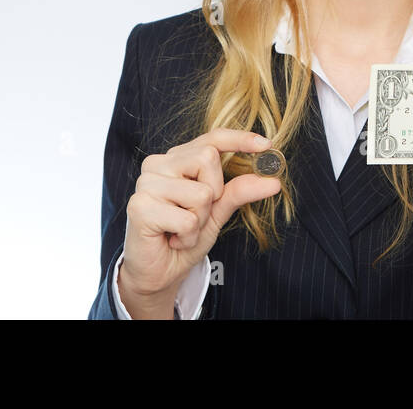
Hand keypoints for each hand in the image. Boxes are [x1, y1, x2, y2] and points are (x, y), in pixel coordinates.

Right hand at [117, 129, 280, 317]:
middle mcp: (158, 164)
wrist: (159, 272)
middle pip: (208, 159)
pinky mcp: (139, 206)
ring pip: (201, 193)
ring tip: (181, 229)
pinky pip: (188, 220)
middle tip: (195, 216)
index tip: (267, 145)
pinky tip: (172, 239)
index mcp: (177, 159)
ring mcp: (146, 183)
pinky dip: (188, 236)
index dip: (239, 139)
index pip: (211, 139)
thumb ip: (240, 191)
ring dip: (200, 220)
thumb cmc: (184, 236)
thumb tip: (273, 181)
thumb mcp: (218, 211)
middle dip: (214, 194)